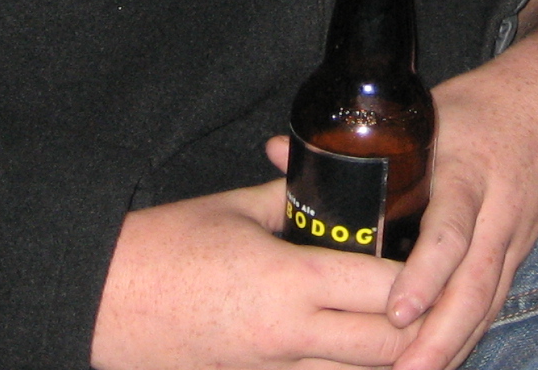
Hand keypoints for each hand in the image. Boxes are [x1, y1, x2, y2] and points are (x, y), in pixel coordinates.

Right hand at [90, 177, 418, 369]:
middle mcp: (291, 337)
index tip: (438, 260)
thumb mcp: (235, 210)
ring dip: (388, 359)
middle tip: (437, 302)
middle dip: (421, 329)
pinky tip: (353, 353)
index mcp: (292, 280)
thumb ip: (295, 200)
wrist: (100, 303)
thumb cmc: (164, 248)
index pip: (387, 289)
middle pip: (388, 349)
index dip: (423, 279)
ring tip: (408, 332)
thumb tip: (334, 186)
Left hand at [379, 0, 537, 369]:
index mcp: (467, 172)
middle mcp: (496, 212)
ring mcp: (513, 237)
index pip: (450, 232)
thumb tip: (277, 152)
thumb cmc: (483, 105)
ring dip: (454, 346)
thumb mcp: (425, 108)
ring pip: (487, 304)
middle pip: (473, 286)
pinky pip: (493, 302)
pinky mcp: (519, 252)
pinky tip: (441, 361)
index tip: (397, 310)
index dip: (426, 275)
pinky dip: (469, 335)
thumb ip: (355, 139)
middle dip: (439, 336)